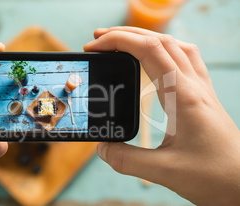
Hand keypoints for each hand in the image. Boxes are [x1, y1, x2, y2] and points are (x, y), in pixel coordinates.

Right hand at [84, 26, 239, 204]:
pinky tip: (155, 59)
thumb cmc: (215, 177)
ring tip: (123, 42)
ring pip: (175, 46)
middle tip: (98, 39)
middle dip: (126, 34)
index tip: (95, 47)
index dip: (118, 41)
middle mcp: (194, 86)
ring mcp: (202, 89)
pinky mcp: (203, 97)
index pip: (149, 51)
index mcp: (183, 96)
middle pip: (160, 41)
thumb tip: (102, 148)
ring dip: (146, 37)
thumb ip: (128, 160)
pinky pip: (186, 60)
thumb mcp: (166, 172)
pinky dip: (165, 49)